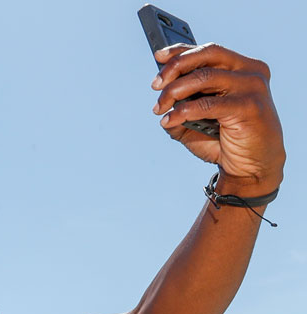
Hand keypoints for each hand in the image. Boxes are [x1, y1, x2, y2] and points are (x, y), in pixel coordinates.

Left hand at [152, 43, 284, 192]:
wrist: (250, 167)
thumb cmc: (224, 139)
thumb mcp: (196, 118)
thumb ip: (181, 102)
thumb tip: (161, 92)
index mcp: (241, 67)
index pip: (208, 50)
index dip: (181, 51)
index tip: (158, 56)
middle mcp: (250, 71)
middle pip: (207, 55)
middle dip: (175, 67)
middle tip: (155, 85)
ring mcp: (252, 86)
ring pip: (204, 77)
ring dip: (174, 92)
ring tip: (160, 108)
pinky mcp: (249, 106)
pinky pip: (207, 104)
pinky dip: (182, 112)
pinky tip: (169, 121)